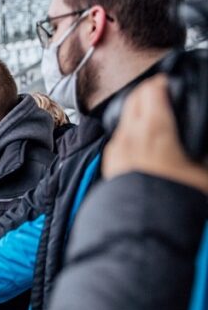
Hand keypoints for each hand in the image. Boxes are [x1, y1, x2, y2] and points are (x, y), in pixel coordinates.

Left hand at [103, 74, 207, 192]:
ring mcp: (117, 149)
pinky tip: (144, 140)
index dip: (163, 82)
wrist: (142, 228)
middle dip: (149, 91)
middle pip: (134, 98)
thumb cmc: (174, 199)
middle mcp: (130, 135)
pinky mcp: (111, 163)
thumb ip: (205, 151)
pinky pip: (119, 137)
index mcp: (154, 129)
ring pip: (125, 117)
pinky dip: (131, 131)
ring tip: (156, 115)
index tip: (171, 82)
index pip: (152, 89)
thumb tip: (205, 144)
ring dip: (138, 111)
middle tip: (164, 93)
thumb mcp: (204, 170)